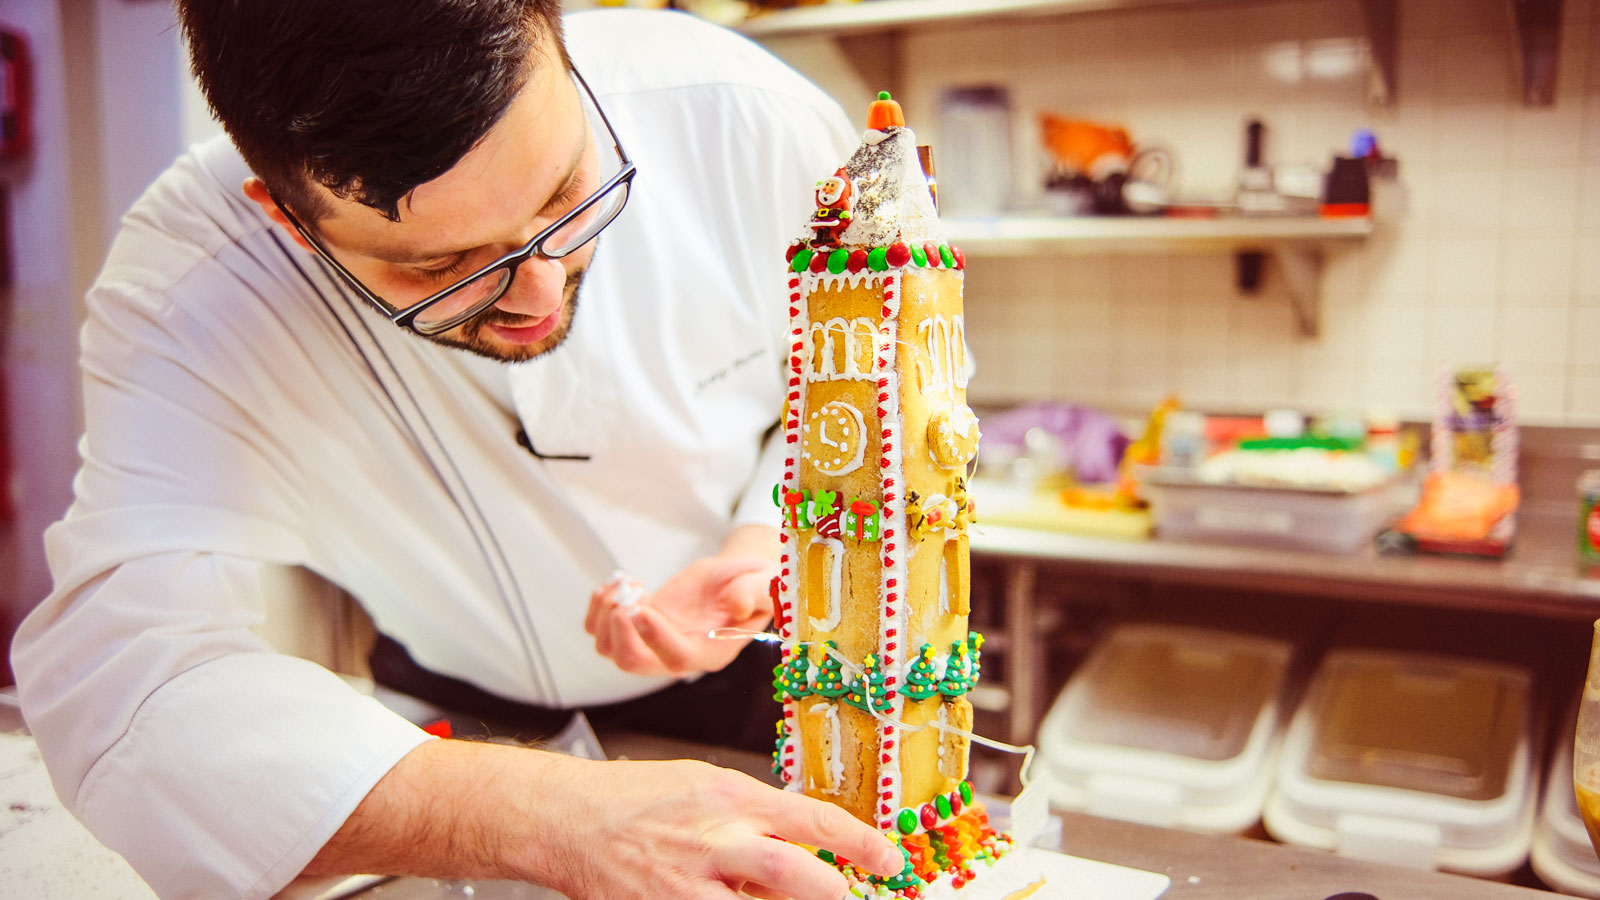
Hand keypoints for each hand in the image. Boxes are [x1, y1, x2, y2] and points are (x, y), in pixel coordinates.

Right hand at [305, 739, 904, 899]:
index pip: (815, 821)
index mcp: (733, 798)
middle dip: (839, 896)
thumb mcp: (706, 785)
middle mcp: (717, 842)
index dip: (863, 845)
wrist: (565, 818)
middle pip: (798, 879)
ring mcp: (688, 885)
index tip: (894, 861)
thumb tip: (807, 845)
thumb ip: (756, 816)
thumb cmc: (638, 798)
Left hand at [586, 554, 776, 676]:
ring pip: (610, 649)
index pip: (678, 657)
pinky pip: (600, 631)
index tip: (643, 607)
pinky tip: (619, 584)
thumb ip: (753, 593)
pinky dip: (598, 607)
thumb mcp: (764, 584)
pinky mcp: (638, 629)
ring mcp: (654, 644)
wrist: (736, 582)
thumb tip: (737, 604)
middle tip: (628, 594)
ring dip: (606, 614)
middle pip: (633, 663)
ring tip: (626, 583)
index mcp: (711, 651)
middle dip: (621, 629)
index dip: (656, 636)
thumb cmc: (754, 586)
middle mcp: (678, 655)